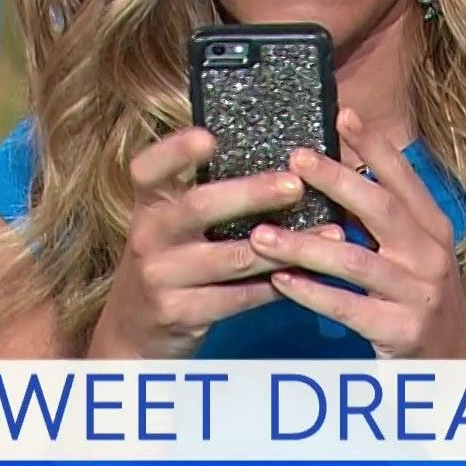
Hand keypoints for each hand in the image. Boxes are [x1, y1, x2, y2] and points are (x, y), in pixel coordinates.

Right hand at [88, 127, 344, 358]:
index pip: (149, 169)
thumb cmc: (170, 259)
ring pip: (231, 258)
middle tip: (296, 184)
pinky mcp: (180, 313)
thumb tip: (271, 152)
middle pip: (199, 206)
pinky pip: (240, 298)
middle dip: (251, 194)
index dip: (175, 151)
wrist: (135, 330)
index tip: (209, 136)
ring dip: (284, 245)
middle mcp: (149, 235)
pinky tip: (310, 271)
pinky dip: (279, 284)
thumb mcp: (169, 223)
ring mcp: (162, 277)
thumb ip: (201, 191)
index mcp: (148, 204)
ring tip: (330, 232)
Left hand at [250, 110, 465, 358]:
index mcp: (433, 229)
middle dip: (337, 180)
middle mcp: (430, 256)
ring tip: (262, 234)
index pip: (403, 179)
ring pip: (355, 261)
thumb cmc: (423, 303)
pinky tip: (281, 281)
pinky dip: (312, 293)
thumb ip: (384, 222)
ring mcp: (418, 295)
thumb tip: (338, 175)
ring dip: (305, 245)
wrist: (456, 368)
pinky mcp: (400, 332)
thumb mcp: (416, 255)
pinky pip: (347, 307)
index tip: (344, 114)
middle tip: (295, 159)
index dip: (375, 146)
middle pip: (381, 209)